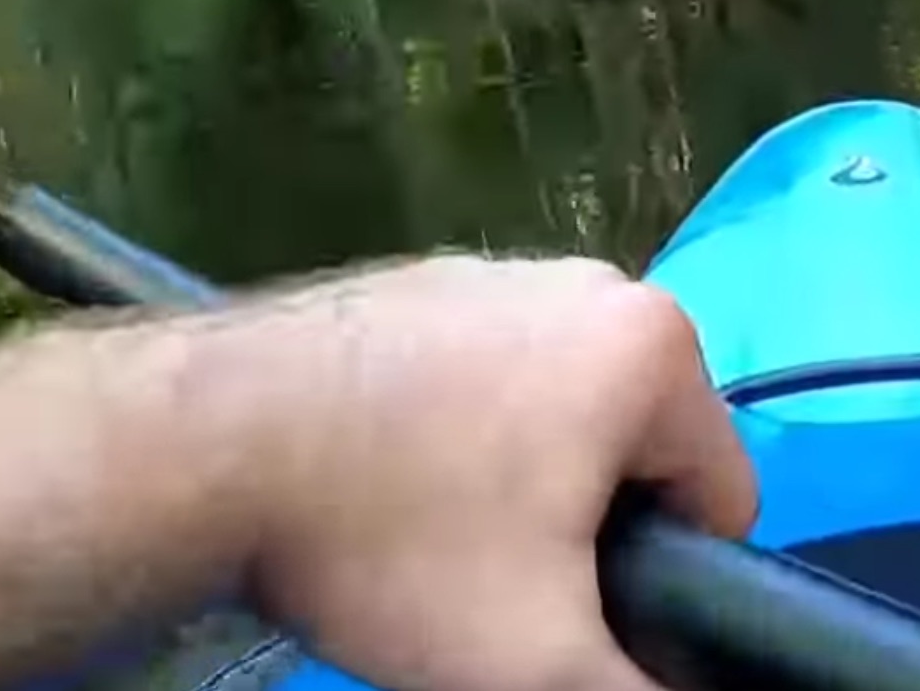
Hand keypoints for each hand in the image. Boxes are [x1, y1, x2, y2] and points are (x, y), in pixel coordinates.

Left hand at [199, 255, 759, 690]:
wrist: (199, 450)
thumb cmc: (389, 541)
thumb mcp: (536, 659)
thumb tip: (678, 686)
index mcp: (654, 345)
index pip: (720, 500)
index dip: (659, 584)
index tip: (570, 611)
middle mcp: (592, 282)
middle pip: (636, 455)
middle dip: (581, 529)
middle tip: (493, 586)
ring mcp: (497, 271)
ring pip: (556, 421)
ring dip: (517, 490)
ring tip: (428, 542)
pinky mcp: (415, 282)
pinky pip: (482, 384)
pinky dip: (451, 442)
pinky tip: (380, 490)